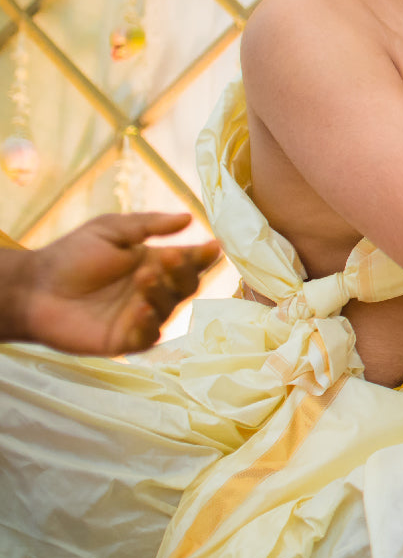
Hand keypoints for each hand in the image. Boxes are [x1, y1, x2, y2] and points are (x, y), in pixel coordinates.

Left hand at [11, 212, 220, 354]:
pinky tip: (140, 310)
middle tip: (166, 258)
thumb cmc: (69, 257)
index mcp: (155, 264)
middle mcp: (154, 291)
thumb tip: (188, 217)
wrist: (33, 288)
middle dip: (182, 272)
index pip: (190, 261)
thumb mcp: (109, 230)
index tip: (213, 246)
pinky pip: (148, 336)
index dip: (204, 255)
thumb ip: (148, 225)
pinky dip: (149, 324)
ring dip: (163, 294)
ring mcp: (142, 317)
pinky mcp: (126, 340)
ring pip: (171, 310)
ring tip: (144, 279)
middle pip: (187, 286)